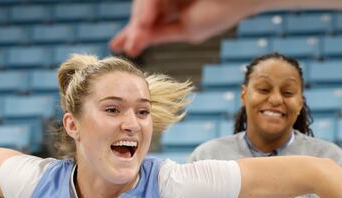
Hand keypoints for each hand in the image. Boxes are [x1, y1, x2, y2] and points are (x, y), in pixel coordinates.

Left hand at [110, 0, 257, 56]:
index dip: (134, 35)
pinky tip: (143, 23)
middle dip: (134, 29)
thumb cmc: (222, 10)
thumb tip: (133, 45)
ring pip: (145, 4)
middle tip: (125, 47)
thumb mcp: (188, 29)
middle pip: (143, 12)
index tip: (119, 48)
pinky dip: (146, 9)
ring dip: (138, 22)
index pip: (150, 23)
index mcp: (178, 11)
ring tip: (135, 38)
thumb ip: (159, 33)